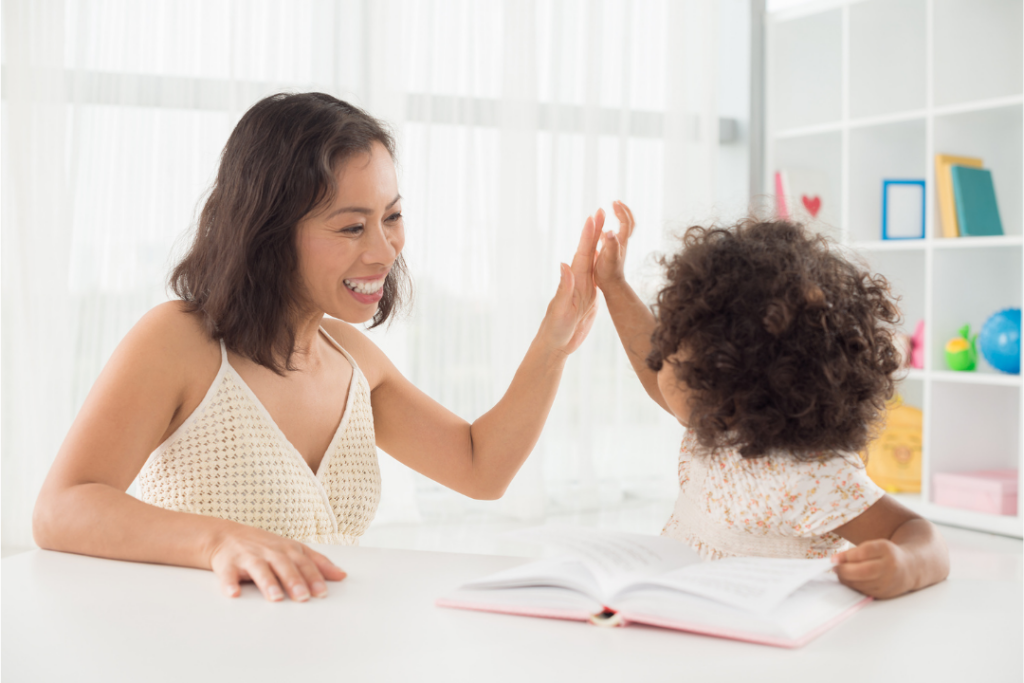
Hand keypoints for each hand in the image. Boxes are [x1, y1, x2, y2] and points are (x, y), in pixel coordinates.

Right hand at [208, 525, 345, 601]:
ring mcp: (248, 556)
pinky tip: (233, 594)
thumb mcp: (293, 550)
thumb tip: (342, 575)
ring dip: (267, 583)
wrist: (225, 535)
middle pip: (284, 565)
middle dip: (294, 580)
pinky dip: (229, 583)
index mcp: (287, 549)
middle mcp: (270, 552)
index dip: (313, 577)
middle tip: (303, 597)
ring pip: (259, 568)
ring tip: (275, 598)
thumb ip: (317, 563)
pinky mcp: (227, 563)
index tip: (322, 592)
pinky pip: (227, 574)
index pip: (303, 563)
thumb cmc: (265, 546)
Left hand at [539, 210, 602, 354]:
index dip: (588, 234)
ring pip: (594, 261)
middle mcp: (579, 281)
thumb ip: (564, 288)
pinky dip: (601, 263)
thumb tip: (564, 264)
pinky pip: (597, 276)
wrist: (556, 345)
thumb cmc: (555, 330)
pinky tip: (603, 258)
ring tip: (605, 227)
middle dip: (595, 231)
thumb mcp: (561, 309)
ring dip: (599, 243)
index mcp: (574, 281)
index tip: (594, 216)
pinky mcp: (590, 298)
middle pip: (589, 251)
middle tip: (601, 210)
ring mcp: (584, 289)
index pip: (583, 253)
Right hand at [594, 200, 635, 290]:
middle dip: (624, 211)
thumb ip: (610, 244)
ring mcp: (616, 247)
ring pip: (621, 229)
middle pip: (628, 223)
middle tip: (616, 202)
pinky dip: (607, 230)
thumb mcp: (609, 258)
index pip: (626, 222)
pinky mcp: (610, 253)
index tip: (614, 202)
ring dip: (618, 218)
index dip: (621, 211)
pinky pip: (610, 238)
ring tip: (612, 210)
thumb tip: (610, 230)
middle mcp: (621, 242)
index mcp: (621, 241)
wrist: (612, 286)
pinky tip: (601, 230)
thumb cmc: (609, 273)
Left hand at [832, 539, 914, 598]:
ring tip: (842, 573)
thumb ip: (855, 552)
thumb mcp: (874, 546)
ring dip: (846, 579)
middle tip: (835, 568)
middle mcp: (890, 567)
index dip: (846, 556)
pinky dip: (854, 586)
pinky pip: (864, 591)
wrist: (910, 568)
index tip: (834, 558)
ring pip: (861, 584)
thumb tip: (835, 560)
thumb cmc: (887, 555)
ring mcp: (888, 582)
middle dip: (844, 571)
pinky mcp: (885, 594)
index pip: (863, 553)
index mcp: (886, 550)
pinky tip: (851, 580)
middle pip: (862, 571)